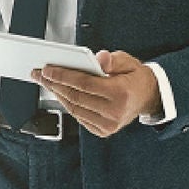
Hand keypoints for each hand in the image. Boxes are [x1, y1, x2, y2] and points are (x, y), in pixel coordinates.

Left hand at [39, 50, 162, 137]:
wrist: (148, 97)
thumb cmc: (134, 77)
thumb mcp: (127, 61)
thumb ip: (112, 59)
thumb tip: (98, 58)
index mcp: (121, 93)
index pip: (84, 84)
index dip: (63, 76)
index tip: (47, 70)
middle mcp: (115, 111)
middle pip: (76, 97)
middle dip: (54, 84)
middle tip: (40, 75)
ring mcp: (109, 124)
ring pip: (74, 109)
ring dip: (58, 95)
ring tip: (47, 83)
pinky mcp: (104, 130)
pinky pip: (79, 117)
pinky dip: (68, 105)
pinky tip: (60, 94)